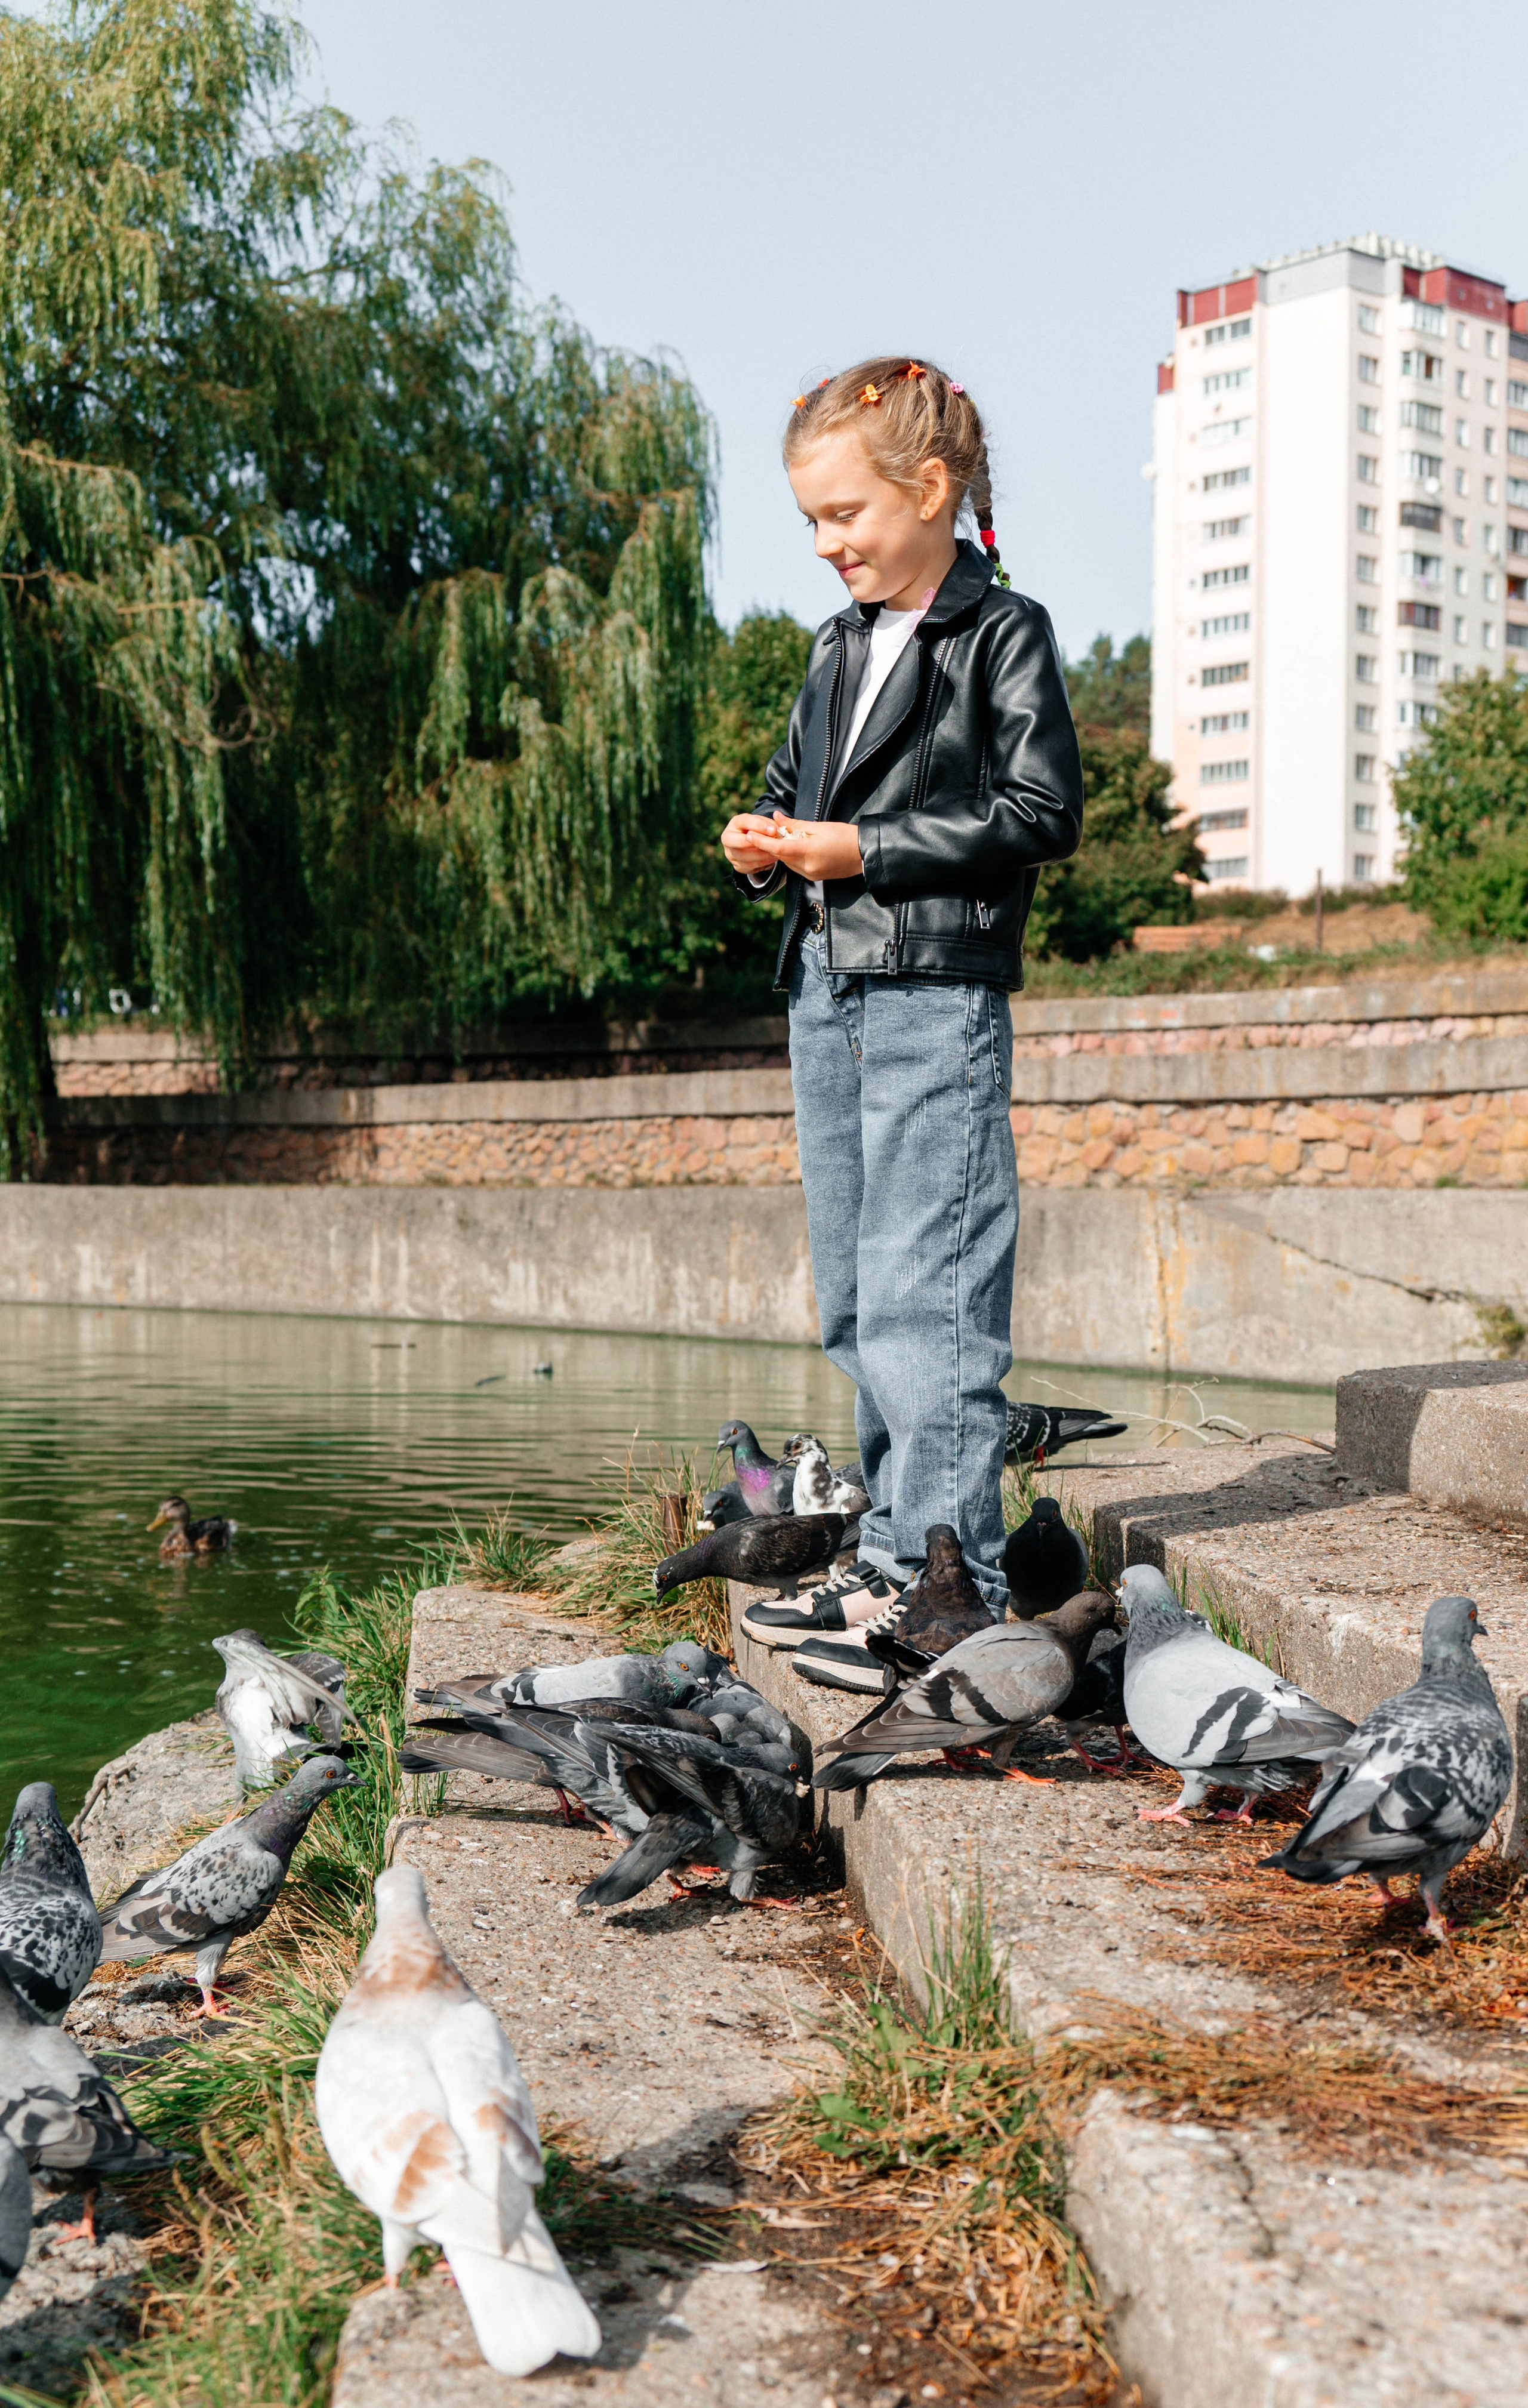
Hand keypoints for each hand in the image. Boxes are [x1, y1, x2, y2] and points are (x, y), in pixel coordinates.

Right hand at [720, 812, 784, 874]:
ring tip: (776, 853)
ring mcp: (730, 853)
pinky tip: (772, 859)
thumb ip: (770, 824)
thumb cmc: (760, 830)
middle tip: (771, 845)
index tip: (774, 830)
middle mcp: (728, 837)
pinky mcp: (736, 865)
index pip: (744, 821)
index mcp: (735, 823)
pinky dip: (762, 863)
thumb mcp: (765, 824)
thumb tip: (775, 829)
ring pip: (743, 856)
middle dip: (754, 843)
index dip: (759, 826)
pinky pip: (749, 866)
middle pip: (736, 841)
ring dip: (761, 855)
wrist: (753, 845)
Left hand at [744, 815, 863, 881]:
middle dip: (770, 845)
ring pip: (787, 863)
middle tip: (760, 832)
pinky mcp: (814, 877)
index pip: (778, 848)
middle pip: (781, 856)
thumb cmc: (844, 836)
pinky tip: (792, 848)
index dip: (762, 841)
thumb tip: (776, 818)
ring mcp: (811, 874)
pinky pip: (796, 867)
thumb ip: (795, 824)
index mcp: (809, 852)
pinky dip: (791, 857)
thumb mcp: (819, 826)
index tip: (749, 835)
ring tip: (776, 838)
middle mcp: (808, 867)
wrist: (864, 853)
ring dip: (780, 851)